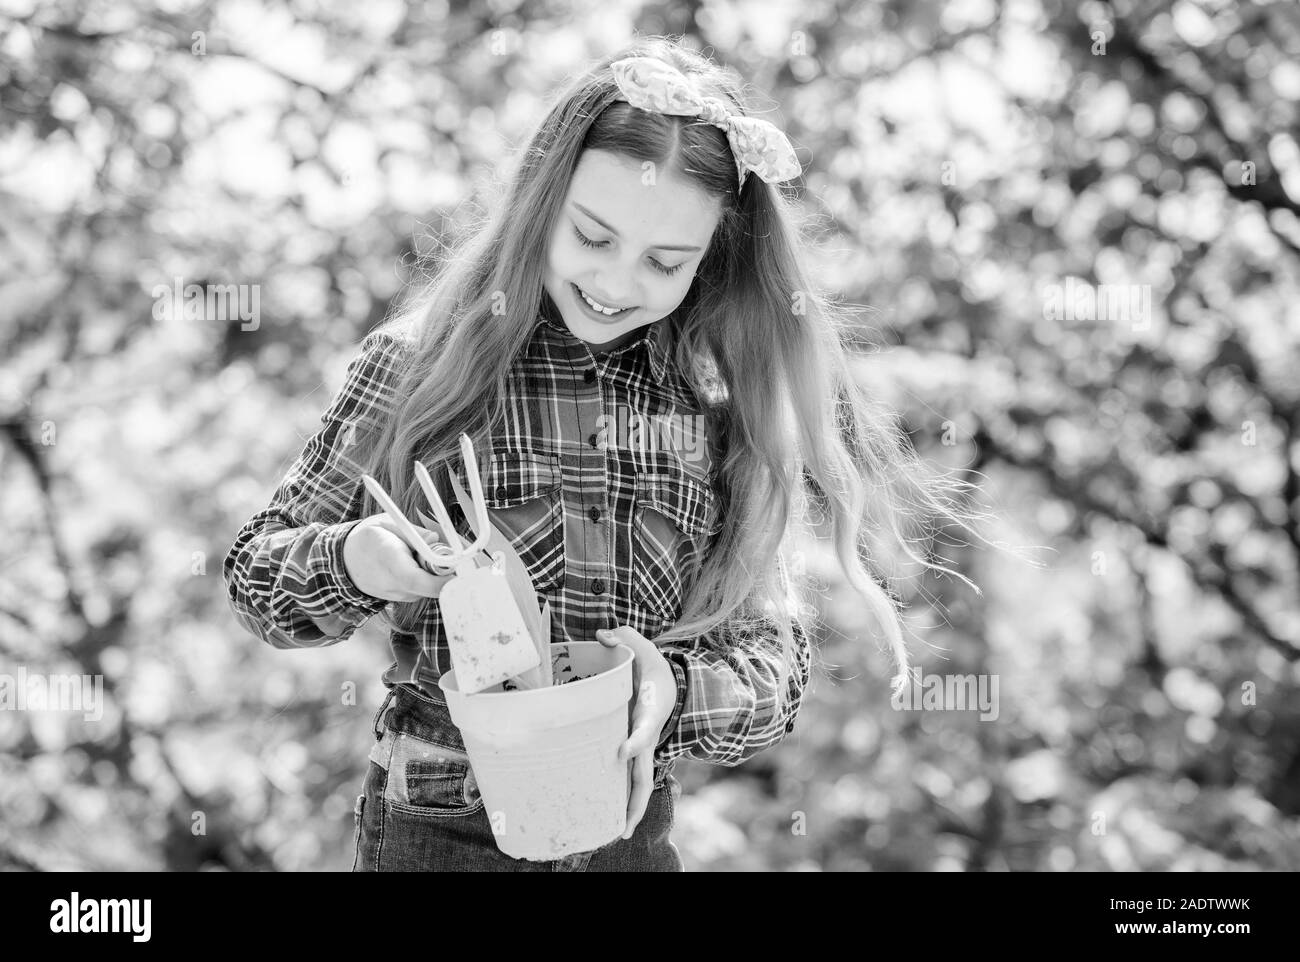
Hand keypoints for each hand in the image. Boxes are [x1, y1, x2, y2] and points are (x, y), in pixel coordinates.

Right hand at [341, 514, 454, 602]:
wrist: (344, 561)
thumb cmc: (368, 538)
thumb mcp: (388, 523)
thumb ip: (415, 532)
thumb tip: (436, 540)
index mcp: (390, 562)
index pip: (420, 580)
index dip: (444, 580)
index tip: (463, 572)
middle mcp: (395, 585)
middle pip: (432, 587)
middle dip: (448, 573)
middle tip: (453, 556)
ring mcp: (398, 596)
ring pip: (431, 588)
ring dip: (437, 574)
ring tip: (423, 556)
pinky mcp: (403, 598)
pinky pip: (424, 589)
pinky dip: (428, 578)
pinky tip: (417, 565)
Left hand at [596, 626, 677, 839]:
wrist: (670, 682)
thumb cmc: (651, 666)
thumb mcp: (643, 646)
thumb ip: (624, 638)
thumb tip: (603, 635)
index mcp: (649, 712)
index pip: (644, 730)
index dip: (635, 742)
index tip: (621, 753)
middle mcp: (648, 736)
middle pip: (645, 774)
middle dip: (636, 802)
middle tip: (624, 828)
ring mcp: (643, 748)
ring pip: (640, 784)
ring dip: (631, 810)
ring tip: (617, 835)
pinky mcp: (635, 752)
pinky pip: (630, 779)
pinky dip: (623, 800)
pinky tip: (608, 818)